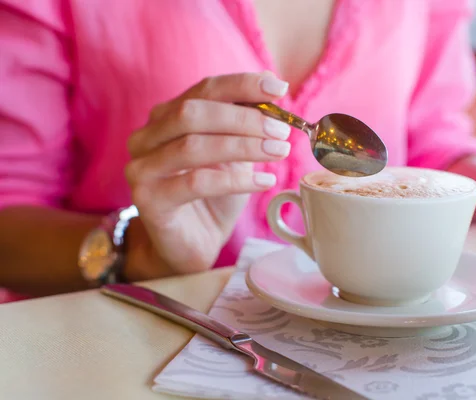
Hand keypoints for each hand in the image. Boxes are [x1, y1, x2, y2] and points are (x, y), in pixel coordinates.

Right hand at [124, 72, 290, 279]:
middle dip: (243, 118)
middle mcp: (146, 138)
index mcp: (165, 118)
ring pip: (193, 146)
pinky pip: (196, 183)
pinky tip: (265, 182)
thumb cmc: (214, 197)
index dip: (241, 85)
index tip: (278, 87)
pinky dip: (236, 181)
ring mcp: (142, 168)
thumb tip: (274, 95)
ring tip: (278, 151)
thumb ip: (245, 127)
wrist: (191, 244)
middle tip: (281, 130)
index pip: (203, 90)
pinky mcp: (148, 200)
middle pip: (192, 113)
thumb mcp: (234, 156)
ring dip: (243, 146)